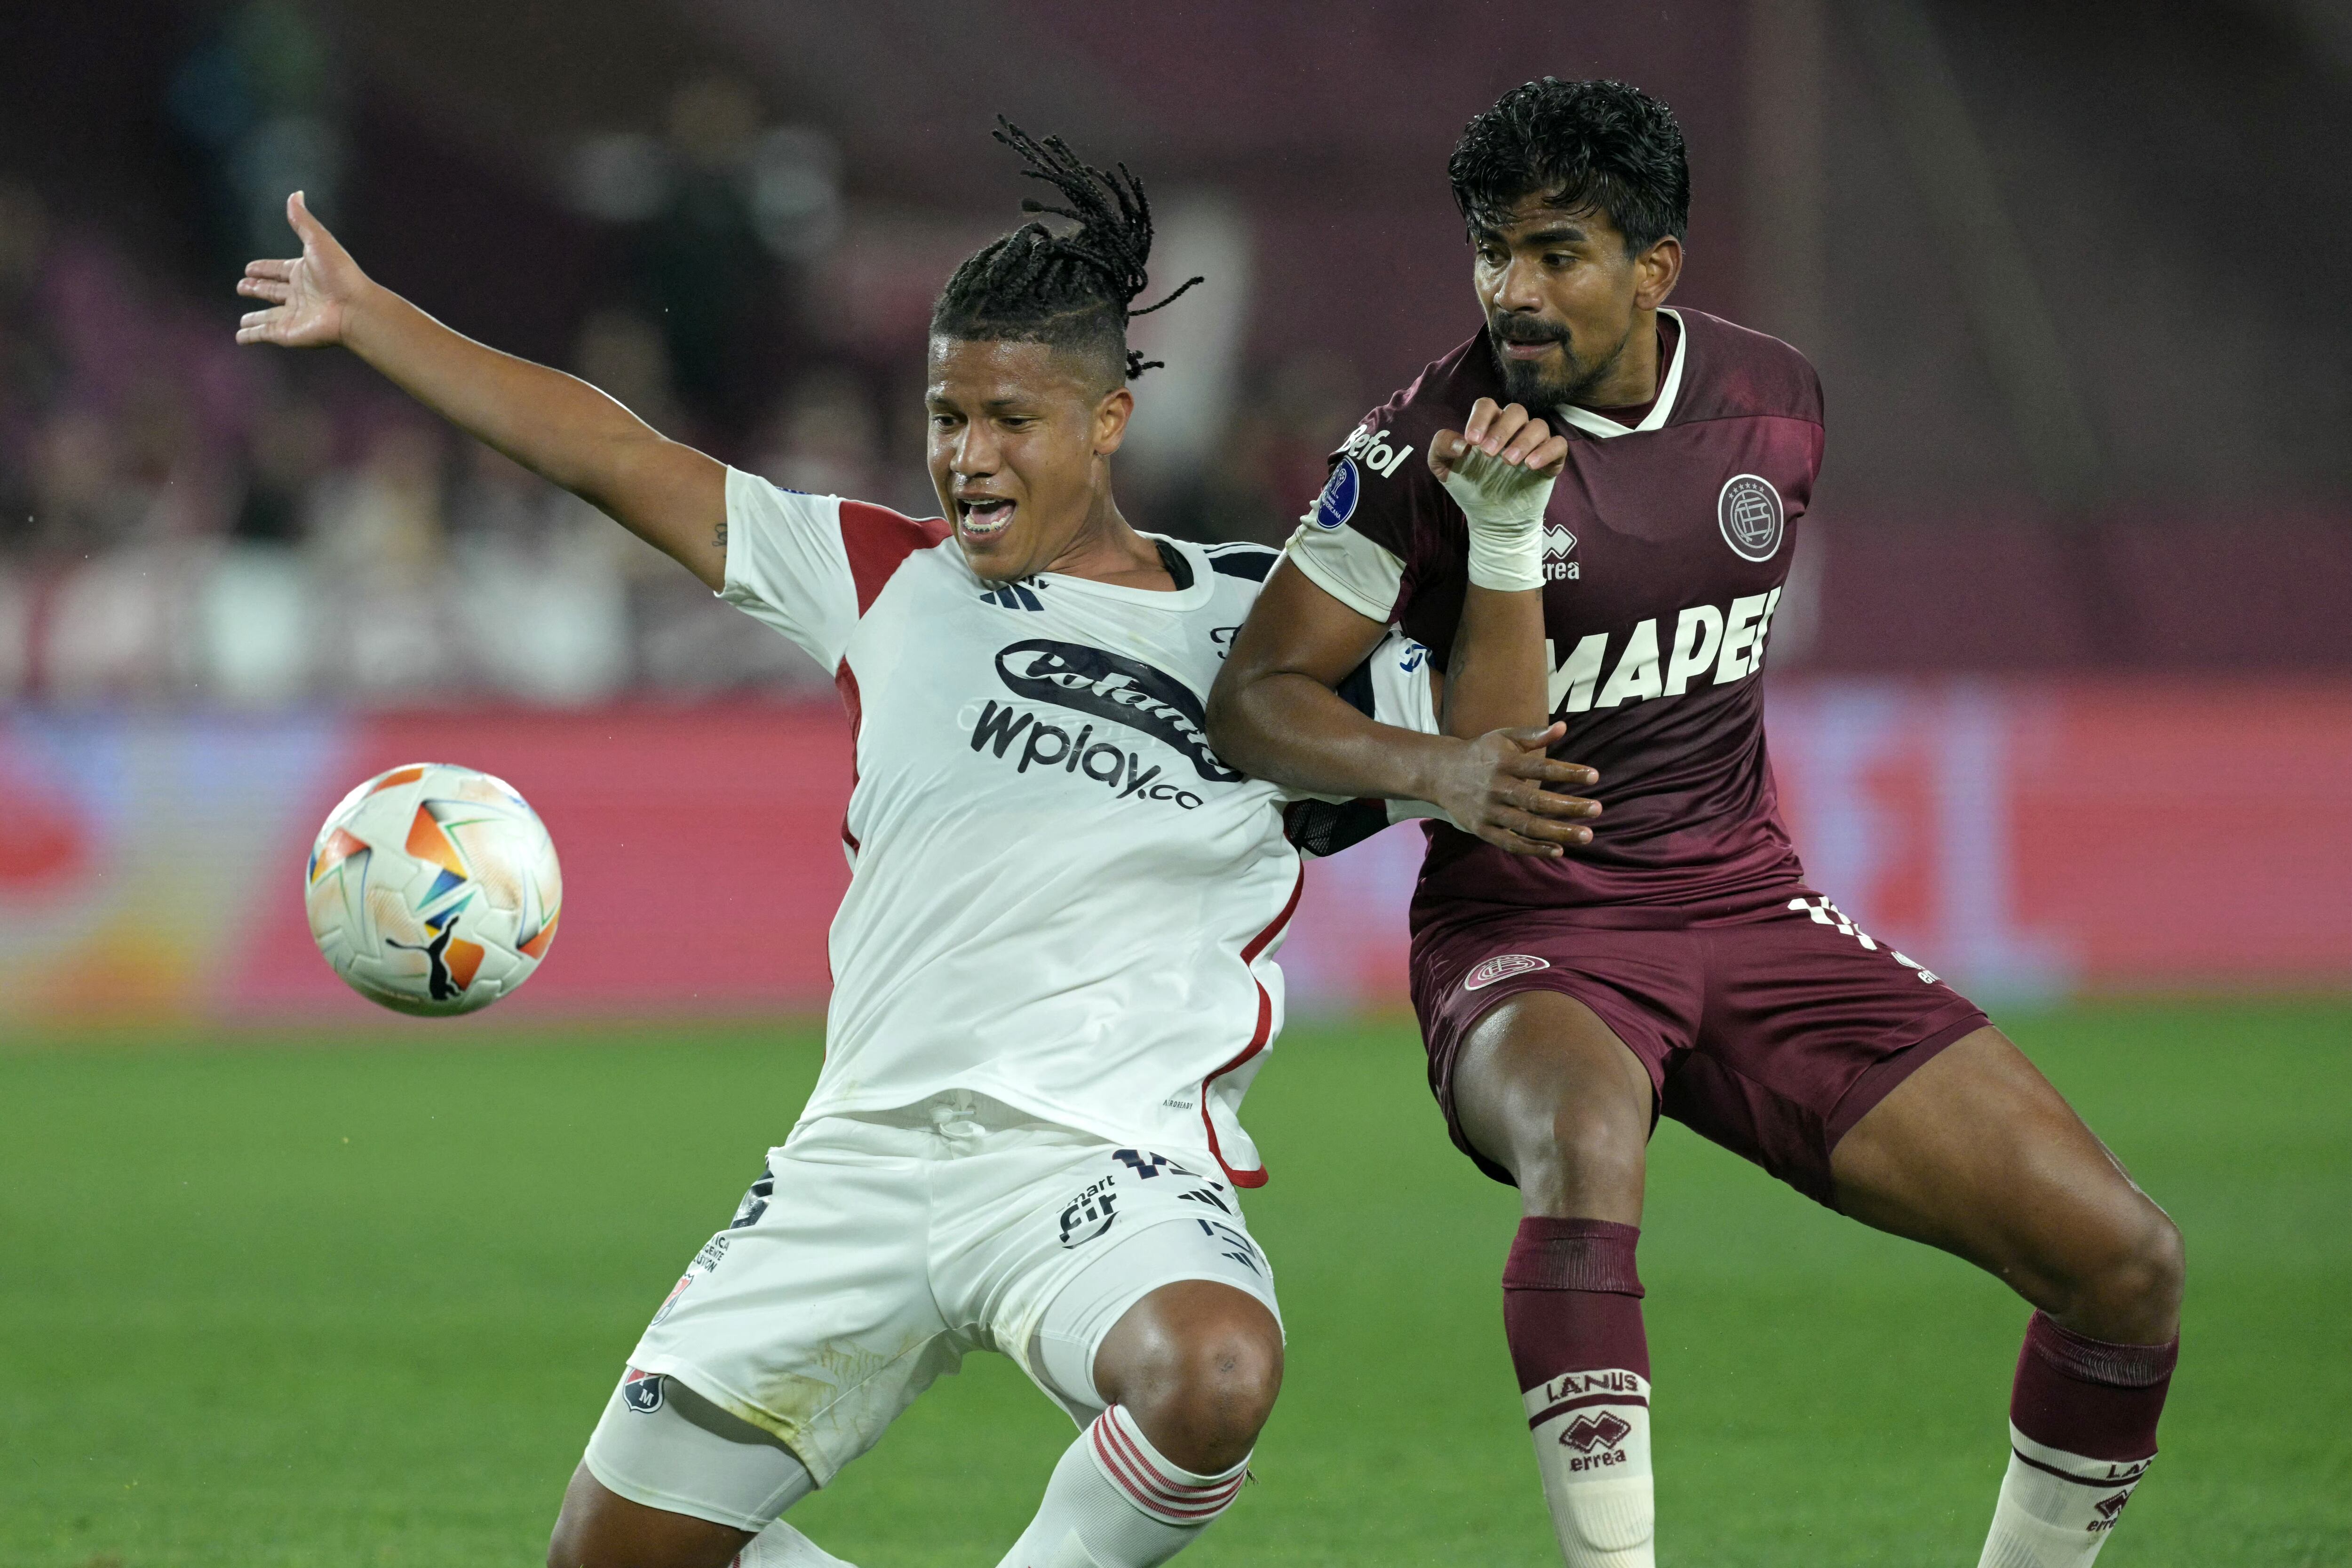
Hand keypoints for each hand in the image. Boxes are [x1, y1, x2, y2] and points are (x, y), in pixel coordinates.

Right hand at [235, 191, 373, 348]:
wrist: (355, 308)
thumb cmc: (339, 274)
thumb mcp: (318, 241)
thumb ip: (302, 220)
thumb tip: (296, 193)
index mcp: (303, 273)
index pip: (278, 270)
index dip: (264, 269)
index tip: (249, 268)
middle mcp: (298, 295)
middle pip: (272, 291)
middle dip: (257, 289)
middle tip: (241, 286)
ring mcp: (293, 315)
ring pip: (268, 316)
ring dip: (255, 317)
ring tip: (242, 319)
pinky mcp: (288, 333)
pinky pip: (264, 333)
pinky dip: (251, 336)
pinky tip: (241, 337)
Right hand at [1421, 722, 1600, 857]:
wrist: (1440, 772)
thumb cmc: (1481, 752)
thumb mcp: (1504, 737)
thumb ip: (1533, 735)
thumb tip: (1563, 728)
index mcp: (1503, 762)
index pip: (1541, 767)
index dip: (1568, 772)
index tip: (1594, 776)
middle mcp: (1496, 788)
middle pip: (1536, 801)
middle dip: (1569, 806)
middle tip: (1598, 809)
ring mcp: (1488, 811)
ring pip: (1526, 826)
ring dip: (1558, 832)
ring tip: (1587, 835)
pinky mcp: (1482, 829)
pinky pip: (1510, 843)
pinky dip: (1533, 848)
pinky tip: (1558, 850)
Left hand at [1428, 397, 1568, 485]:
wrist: (1489, 518)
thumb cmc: (1468, 487)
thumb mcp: (1444, 469)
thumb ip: (1441, 449)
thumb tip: (1460, 443)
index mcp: (1488, 425)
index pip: (1487, 405)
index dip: (1480, 418)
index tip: (1471, 441)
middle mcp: (1513, 429)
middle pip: (1516, 411)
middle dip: (1502, 429)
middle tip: (1488, 453)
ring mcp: (1533, 444)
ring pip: (1539, 425)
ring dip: (1524, 440)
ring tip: (1509, 462)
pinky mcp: (1550, 460)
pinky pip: (1558, 445)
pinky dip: (1547, 451)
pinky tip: (1531, 465)